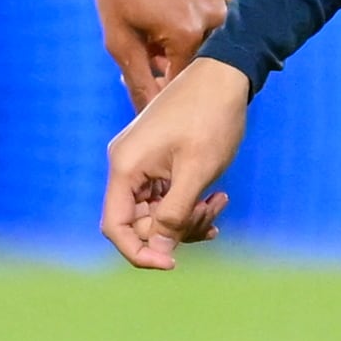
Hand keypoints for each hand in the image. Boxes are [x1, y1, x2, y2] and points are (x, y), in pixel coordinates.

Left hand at [93, 0, 237, 107]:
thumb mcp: (119, 41)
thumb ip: (138, 83)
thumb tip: (149, 118)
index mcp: (188, 34)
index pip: (186, 84)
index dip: (166, 88)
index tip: (149, 77)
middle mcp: (216, 17)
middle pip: (204, 63)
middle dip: (178, 64)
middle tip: (153, 49)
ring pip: (215, 42)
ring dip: (192, 43)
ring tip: (161, 26)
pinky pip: (223, 19)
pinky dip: (204, 23)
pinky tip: (177, 9)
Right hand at [100, 56, 248, 269]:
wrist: (224, 76)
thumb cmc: (211, 119)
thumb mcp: (196, 173)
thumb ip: (174, 216)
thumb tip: (159, 254)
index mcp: (125, 167)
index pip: (115, 227)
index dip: (140, 252)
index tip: (172, 264)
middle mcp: (126, 165)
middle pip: (138, 222)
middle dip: (174, 230)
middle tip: (211, 217)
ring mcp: (141, 161)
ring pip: (156, 211)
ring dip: (187, 217)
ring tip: (218, 203)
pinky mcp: (157, 159)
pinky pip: (165, 195)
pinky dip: (188, 202)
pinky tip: (216, 197)